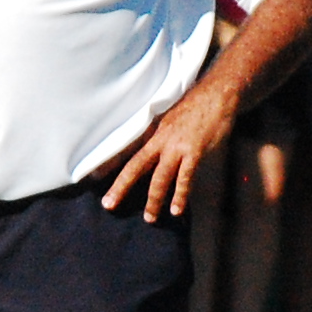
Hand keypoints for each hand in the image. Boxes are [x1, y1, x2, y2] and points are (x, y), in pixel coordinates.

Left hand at [99, 78, 237, 223]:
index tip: (93, 176)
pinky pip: (185, 178)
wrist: (217, 93)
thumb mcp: (171, 115)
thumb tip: (155, 145)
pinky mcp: (194, 152)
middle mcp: (161, 139)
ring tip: (149, 218)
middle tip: (108, 204)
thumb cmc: (196, 104)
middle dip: (121, 186)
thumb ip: (161, 132)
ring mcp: (177, 146)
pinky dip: (180, 195)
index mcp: (154, 130)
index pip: (127, 149)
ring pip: (160, 177)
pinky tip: (176, 210)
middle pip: (136, 166)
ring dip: (154, 199)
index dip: (110, 163)